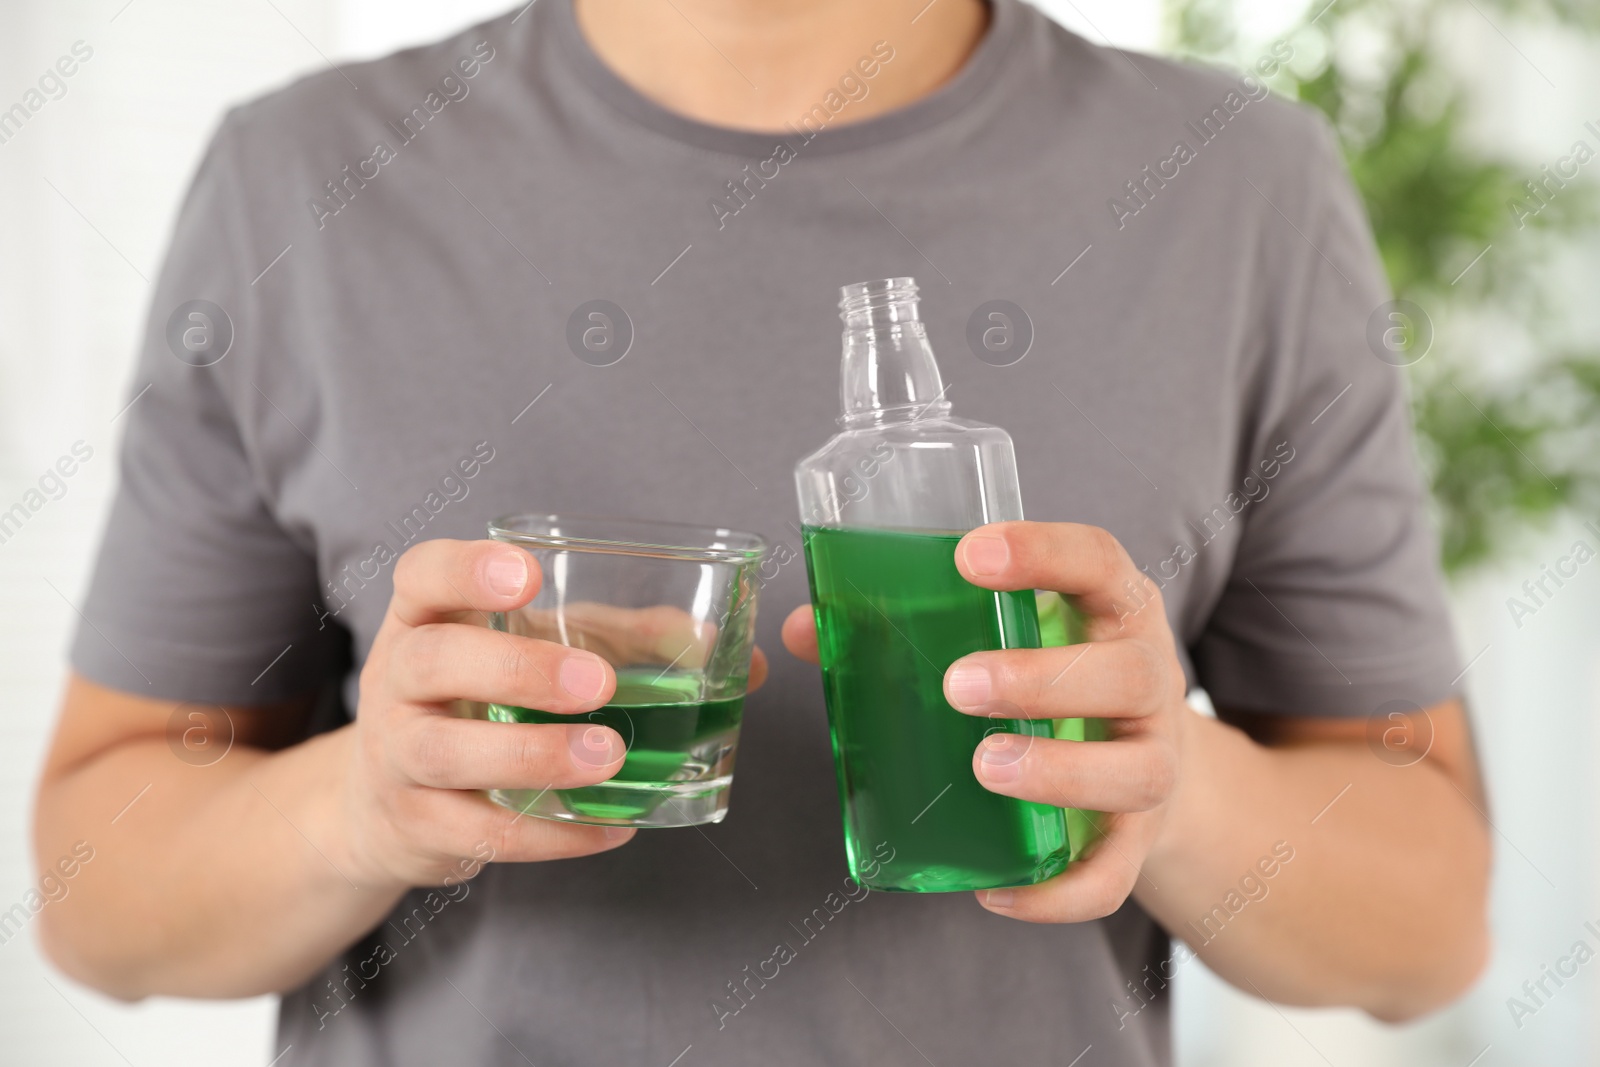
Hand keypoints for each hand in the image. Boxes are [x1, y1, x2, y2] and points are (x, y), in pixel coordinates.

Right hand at [336, 538, 766, 889]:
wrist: (388, 803)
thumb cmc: (487, 701)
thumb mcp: (544, 651)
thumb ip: (628, 639)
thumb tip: (735, 652)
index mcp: (427, 618)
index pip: (423, 574)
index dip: (467, 570)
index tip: (527, 575)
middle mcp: (397, 680)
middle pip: (432, 661)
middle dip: (517, 670)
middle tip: (600, 683)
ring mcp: (397, 756)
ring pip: (443, 752)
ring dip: (532, 755)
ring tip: (609, 757)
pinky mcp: (416, 825)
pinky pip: (477, 831)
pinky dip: (550, 833)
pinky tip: (611, 826)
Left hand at [782, 521, 1187, 921]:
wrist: (1141, 755)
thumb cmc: (1054, 672)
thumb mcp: (1005, 631)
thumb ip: (910, 622)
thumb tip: (805, 630)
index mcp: (1112, 609)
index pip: (1098, 560)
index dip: (1042, 552)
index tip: (969, 556)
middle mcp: (1150, 680)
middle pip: (1131, 674)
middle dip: (1043, 680)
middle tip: (958, 685)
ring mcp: (1156, 760)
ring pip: (1139, 772)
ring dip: (1062, 774)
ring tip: (984, 768)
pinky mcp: (1142, 840)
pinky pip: (1117, 875)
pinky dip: (1061, 892)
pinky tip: (994, 892)